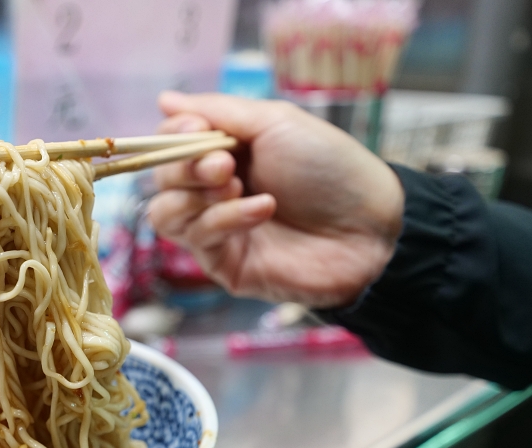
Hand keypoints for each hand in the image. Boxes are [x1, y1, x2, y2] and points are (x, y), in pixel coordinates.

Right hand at [148, 91, 404, 308]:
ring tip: (236, 185)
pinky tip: (263, 208)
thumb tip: (164, 98)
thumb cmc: (331, 170)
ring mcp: (216, 230)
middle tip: (223, 163)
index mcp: (223, 154)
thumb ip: (219, 111)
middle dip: (184, 166)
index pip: (170, 144)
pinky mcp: (224, 264)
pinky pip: (198, 239)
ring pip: (165, 214)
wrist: (371, 226)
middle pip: (161, 179)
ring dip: (196, 195)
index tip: (195, 128)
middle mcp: (213, 192)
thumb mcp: (276, 123)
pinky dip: (226, 218)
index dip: (173, 136)